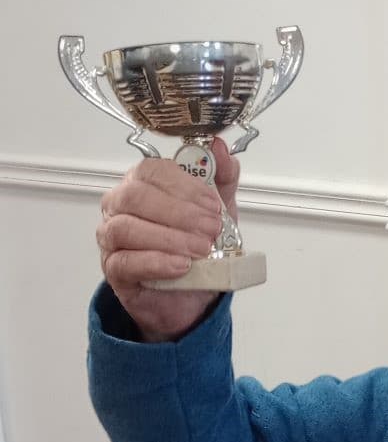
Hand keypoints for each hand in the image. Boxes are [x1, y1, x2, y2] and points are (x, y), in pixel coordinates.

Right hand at [97, 138, 240, 341]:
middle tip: (212, 230)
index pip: (152, 171)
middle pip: (136, 196)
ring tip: (202, 250)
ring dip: (170, 238)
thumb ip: (222, 179)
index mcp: (142, 183)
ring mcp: (111, 238)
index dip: (184, 186)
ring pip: (127, 228)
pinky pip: (125, 262)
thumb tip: (220, 147)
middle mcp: (120, 206)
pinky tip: (182, 266)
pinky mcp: (114, 270)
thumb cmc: (198, 245)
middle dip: (179, 212)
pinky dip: (156, 262)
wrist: (192, 294)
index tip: (214, 205)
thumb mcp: (219, 211)